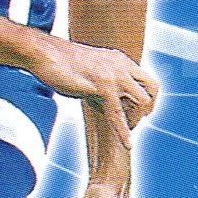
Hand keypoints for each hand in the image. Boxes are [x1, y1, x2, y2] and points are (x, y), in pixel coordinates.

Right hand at [29, 34, 157, 149]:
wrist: (44, 54)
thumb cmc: (59, 63)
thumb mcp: (89, 72)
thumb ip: (102, 85)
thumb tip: (106, 104)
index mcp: (119, 59)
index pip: (145, 79)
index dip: (144, 98)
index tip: (133, 112)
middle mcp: (121, 65)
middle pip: (152, 87)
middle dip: (148, 108)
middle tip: (136, 122)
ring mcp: (114, 75)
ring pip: (141, 101)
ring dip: (136, 120)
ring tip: (125, 132)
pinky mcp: (102, 87)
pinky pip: (118, 114)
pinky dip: (123, 132)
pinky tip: (127, 144)